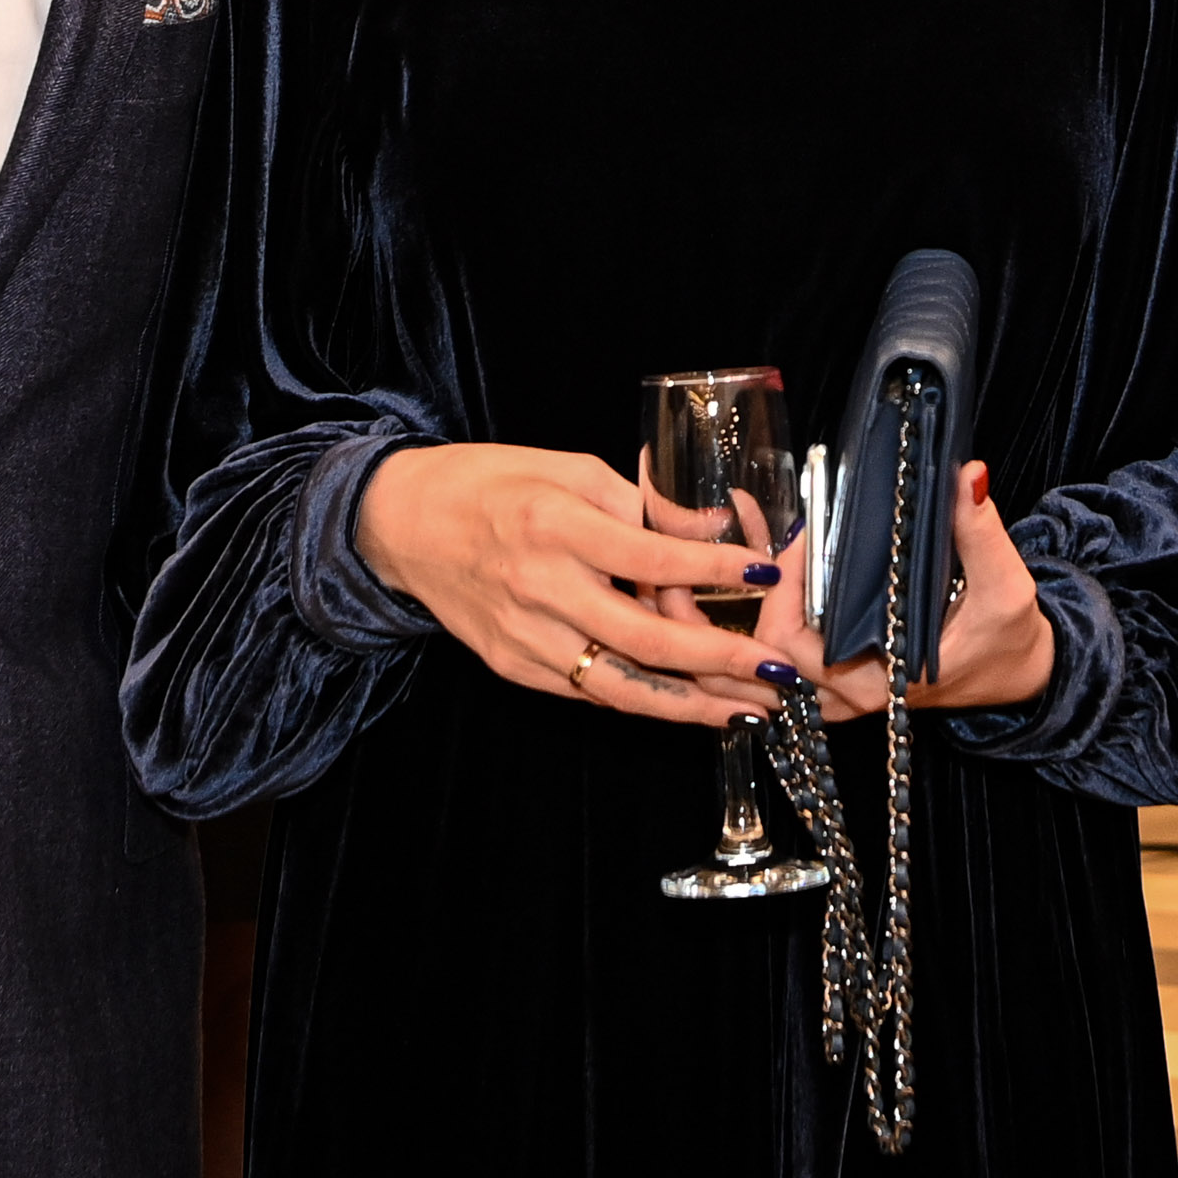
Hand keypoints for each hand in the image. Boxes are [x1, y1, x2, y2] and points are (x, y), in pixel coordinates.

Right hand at [355, 442, 788, 729]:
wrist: (400, 524)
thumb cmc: (490, 484)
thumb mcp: (569, 468)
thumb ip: (641, 503)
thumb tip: (712, 528)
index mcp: (555, 526)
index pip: (652, 557)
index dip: (715, 570)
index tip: (768, 573)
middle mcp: (539, 589)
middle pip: (644, 639)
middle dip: (720, 661)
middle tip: (777, 672)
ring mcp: (524, 637)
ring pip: (620, 686)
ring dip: (691, 704)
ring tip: (748, 709)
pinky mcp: (514, 667)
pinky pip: (589, 692)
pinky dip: (643, 701)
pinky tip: (689, 704)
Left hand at [784, 463, 1055, 722]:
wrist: (1022, 671)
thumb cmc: (1010, 637)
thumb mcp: (1005, 585)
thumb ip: (981, 533)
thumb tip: (967, 477)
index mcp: (885, 681)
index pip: (800, 646)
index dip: (788, 590)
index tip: (806, 537)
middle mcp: (858, 693)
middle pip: (777, 655)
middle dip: (773, 594)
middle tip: (797, 540)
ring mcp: (852, 691)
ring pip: (783, 666)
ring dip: (775, 615)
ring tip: (791, 560)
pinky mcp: (855, 681)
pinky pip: (801, 665)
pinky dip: (787, 629)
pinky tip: (794, 586)